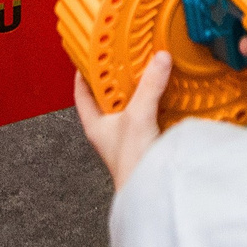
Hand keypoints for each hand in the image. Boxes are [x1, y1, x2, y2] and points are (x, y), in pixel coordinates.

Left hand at [75, 52, 170, 190]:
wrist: (151, 192)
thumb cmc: (131, 165)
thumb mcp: (138, 116)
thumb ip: (149, 86)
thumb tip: (159, 60)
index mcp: (94, 123)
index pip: (82, 92)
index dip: (84, 72)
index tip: (91, 54)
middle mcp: (109, 129)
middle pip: (109, 95)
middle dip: (118, 76)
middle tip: (125, 56)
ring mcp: (127, 134)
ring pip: (130, 104)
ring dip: (138, 88)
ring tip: (146, 69)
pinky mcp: (145, 138)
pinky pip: (148, 113)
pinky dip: (155, 100)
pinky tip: (164, 92)